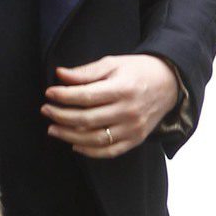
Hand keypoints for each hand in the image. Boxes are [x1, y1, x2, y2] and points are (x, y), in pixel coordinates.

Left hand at [42, 54, 178, 158]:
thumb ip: (86, 72)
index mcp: (123, 89)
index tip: (49, 93)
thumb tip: (60, 75)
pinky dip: (89, 151)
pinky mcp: (136, 140)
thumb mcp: (113, 64)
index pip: (86, 96)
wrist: (169, 84)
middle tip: (46, 110)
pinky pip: (109, 151)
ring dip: (69, 136)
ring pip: (95, 138)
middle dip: (61, 116)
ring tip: (53, 129)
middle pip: (87, 119)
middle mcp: (128, 111)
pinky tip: (74, 144)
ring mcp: (133, 128)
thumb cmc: (138, 71)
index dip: (64, 96)